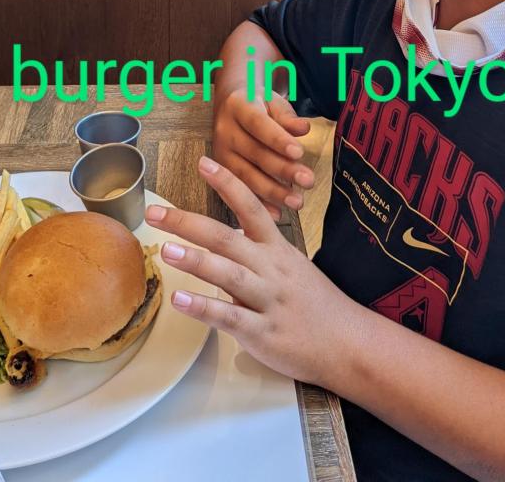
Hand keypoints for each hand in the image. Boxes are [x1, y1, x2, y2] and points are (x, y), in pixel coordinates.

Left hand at [145, 156, 356, 389]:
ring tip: (165, 249)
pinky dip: (203, 307)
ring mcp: (267, 299)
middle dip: (188, 223)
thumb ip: (259, 251)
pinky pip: (230, 317)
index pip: (251, 206)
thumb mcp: (291, 266)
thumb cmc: (315, 304)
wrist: (349, 343)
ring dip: (195, 260)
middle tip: (155, 212)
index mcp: (277, 248)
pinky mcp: (263, 331)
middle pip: (226, 237)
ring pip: (228, 274)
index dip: (227, 183)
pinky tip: (179, 299)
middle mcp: (270, 268)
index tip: (203, 162)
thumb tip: (226, 237)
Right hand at [212, 89, 313, 219]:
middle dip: (282, 169)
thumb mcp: (272, 101)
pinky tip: (277, 213)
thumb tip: (303, 128)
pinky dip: (258, 203)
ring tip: (297, 201)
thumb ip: (287, 116)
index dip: (277, 139)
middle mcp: (224, 130)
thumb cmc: (257, 104)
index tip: (298, 152)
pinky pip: (238, 191)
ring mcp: (220, 153)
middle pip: (254, 152)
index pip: (258, 124)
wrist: (229, 106)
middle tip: (307, 180)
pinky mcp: (220, 172)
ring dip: (272, 191)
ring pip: (246, 175)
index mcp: (237, 106)